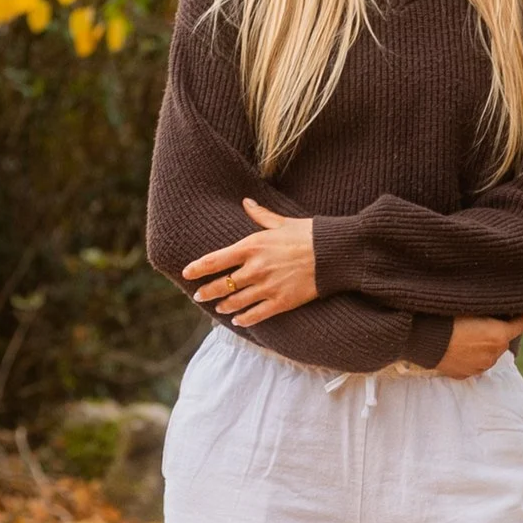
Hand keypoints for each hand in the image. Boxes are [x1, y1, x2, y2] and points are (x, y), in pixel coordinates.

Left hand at [183, 198, 318, 324]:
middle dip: (207, 292)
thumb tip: (246, 201)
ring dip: (225, 306)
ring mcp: (267, 287)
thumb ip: (260, 215)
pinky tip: (239, 320)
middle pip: (222, 284)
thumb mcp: (281, 222)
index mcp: (252, 246)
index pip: (216, 260)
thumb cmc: (309, 234)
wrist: (334, 253)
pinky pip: (257, 314)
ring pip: (236, 301)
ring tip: (219, 308)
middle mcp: (256, 268)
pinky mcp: (281, 301)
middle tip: (199, 296)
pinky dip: (245, 319)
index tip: (187, 273)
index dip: (198, 268)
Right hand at [436, 315, 522, 378]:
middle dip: (499, 331)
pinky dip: (473, 355)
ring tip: (469, 334)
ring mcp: (480, 366)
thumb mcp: (474, 308)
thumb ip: (493, 311)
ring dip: (486, 345)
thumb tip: (501, 309)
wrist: (423, 338)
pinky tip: (460, 346)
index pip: (521, 324)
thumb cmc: (447, 317)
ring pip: (490, 353)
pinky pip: (475, 362)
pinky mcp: (466, 374)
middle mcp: (494, 354)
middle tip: (487, 320)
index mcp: (499, 336)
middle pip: (504, 340)